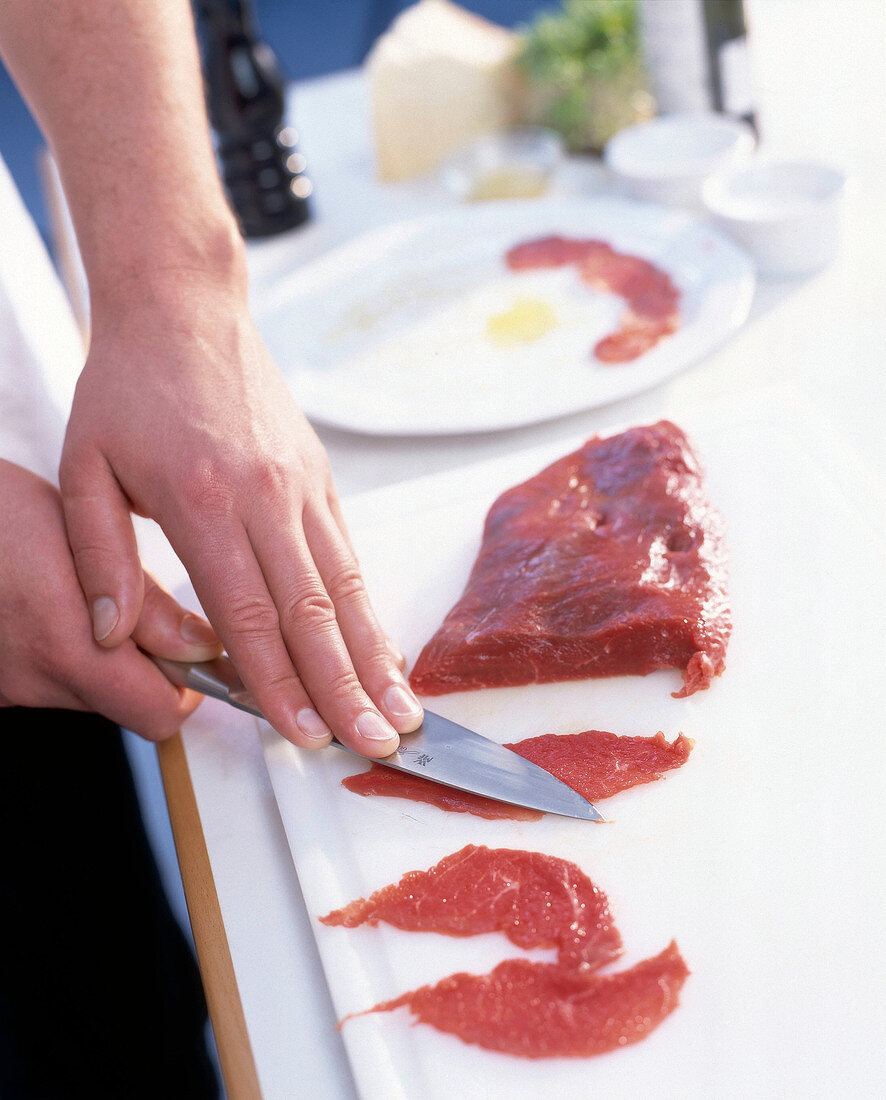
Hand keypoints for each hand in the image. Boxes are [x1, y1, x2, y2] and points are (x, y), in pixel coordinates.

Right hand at [0, 460, 222, 737]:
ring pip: (91, 692)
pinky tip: (53, 606)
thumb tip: (202, 648)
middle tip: (149, 614)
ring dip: (108, 656)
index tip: (199, 649)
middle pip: (127, 705)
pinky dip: (68, 653)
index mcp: (69, 647)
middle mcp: (35, 682)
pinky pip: (49, 680)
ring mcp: (8, 688)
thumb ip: (147, 603)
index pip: (160, 714)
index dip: (190, 684)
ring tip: (91, 597)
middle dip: (151, 667)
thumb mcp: (84, 536)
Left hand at [59, 274, 422, 756]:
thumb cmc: (129, 388)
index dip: (280, 682)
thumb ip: (98, 556)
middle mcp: (267, 497)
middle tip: (376, 742)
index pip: (249, 613)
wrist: (185, 309)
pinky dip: (369, 609)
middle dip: (347, 686)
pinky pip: (350, 554)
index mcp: (203, 501)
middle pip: (313, 610)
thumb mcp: (84, 467)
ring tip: (402, 709)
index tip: (306, 734)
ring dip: (375, 655)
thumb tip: (112, 635)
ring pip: (346, 586)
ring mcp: (303, 486)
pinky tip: (382, 649)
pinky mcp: (320, 478)